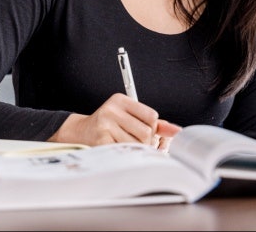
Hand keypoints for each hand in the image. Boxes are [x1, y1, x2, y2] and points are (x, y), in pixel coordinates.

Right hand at [48, 93, 181, 146]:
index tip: (145, 130)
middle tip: (135, 141)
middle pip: (146, 132)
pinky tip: (116, 149)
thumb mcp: (129, 116)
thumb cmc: (109, 124)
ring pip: (136, 144)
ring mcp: (105, 124)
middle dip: (145, 141)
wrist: (78, 132)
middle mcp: (112, 109)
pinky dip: (124, 154)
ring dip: (134, 149)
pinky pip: (124, 152)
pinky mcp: (100, 140)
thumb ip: (154, 123)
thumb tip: (176, 130)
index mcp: (121, 100)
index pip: (152, 115)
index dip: (152, 127)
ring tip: (124, 144)